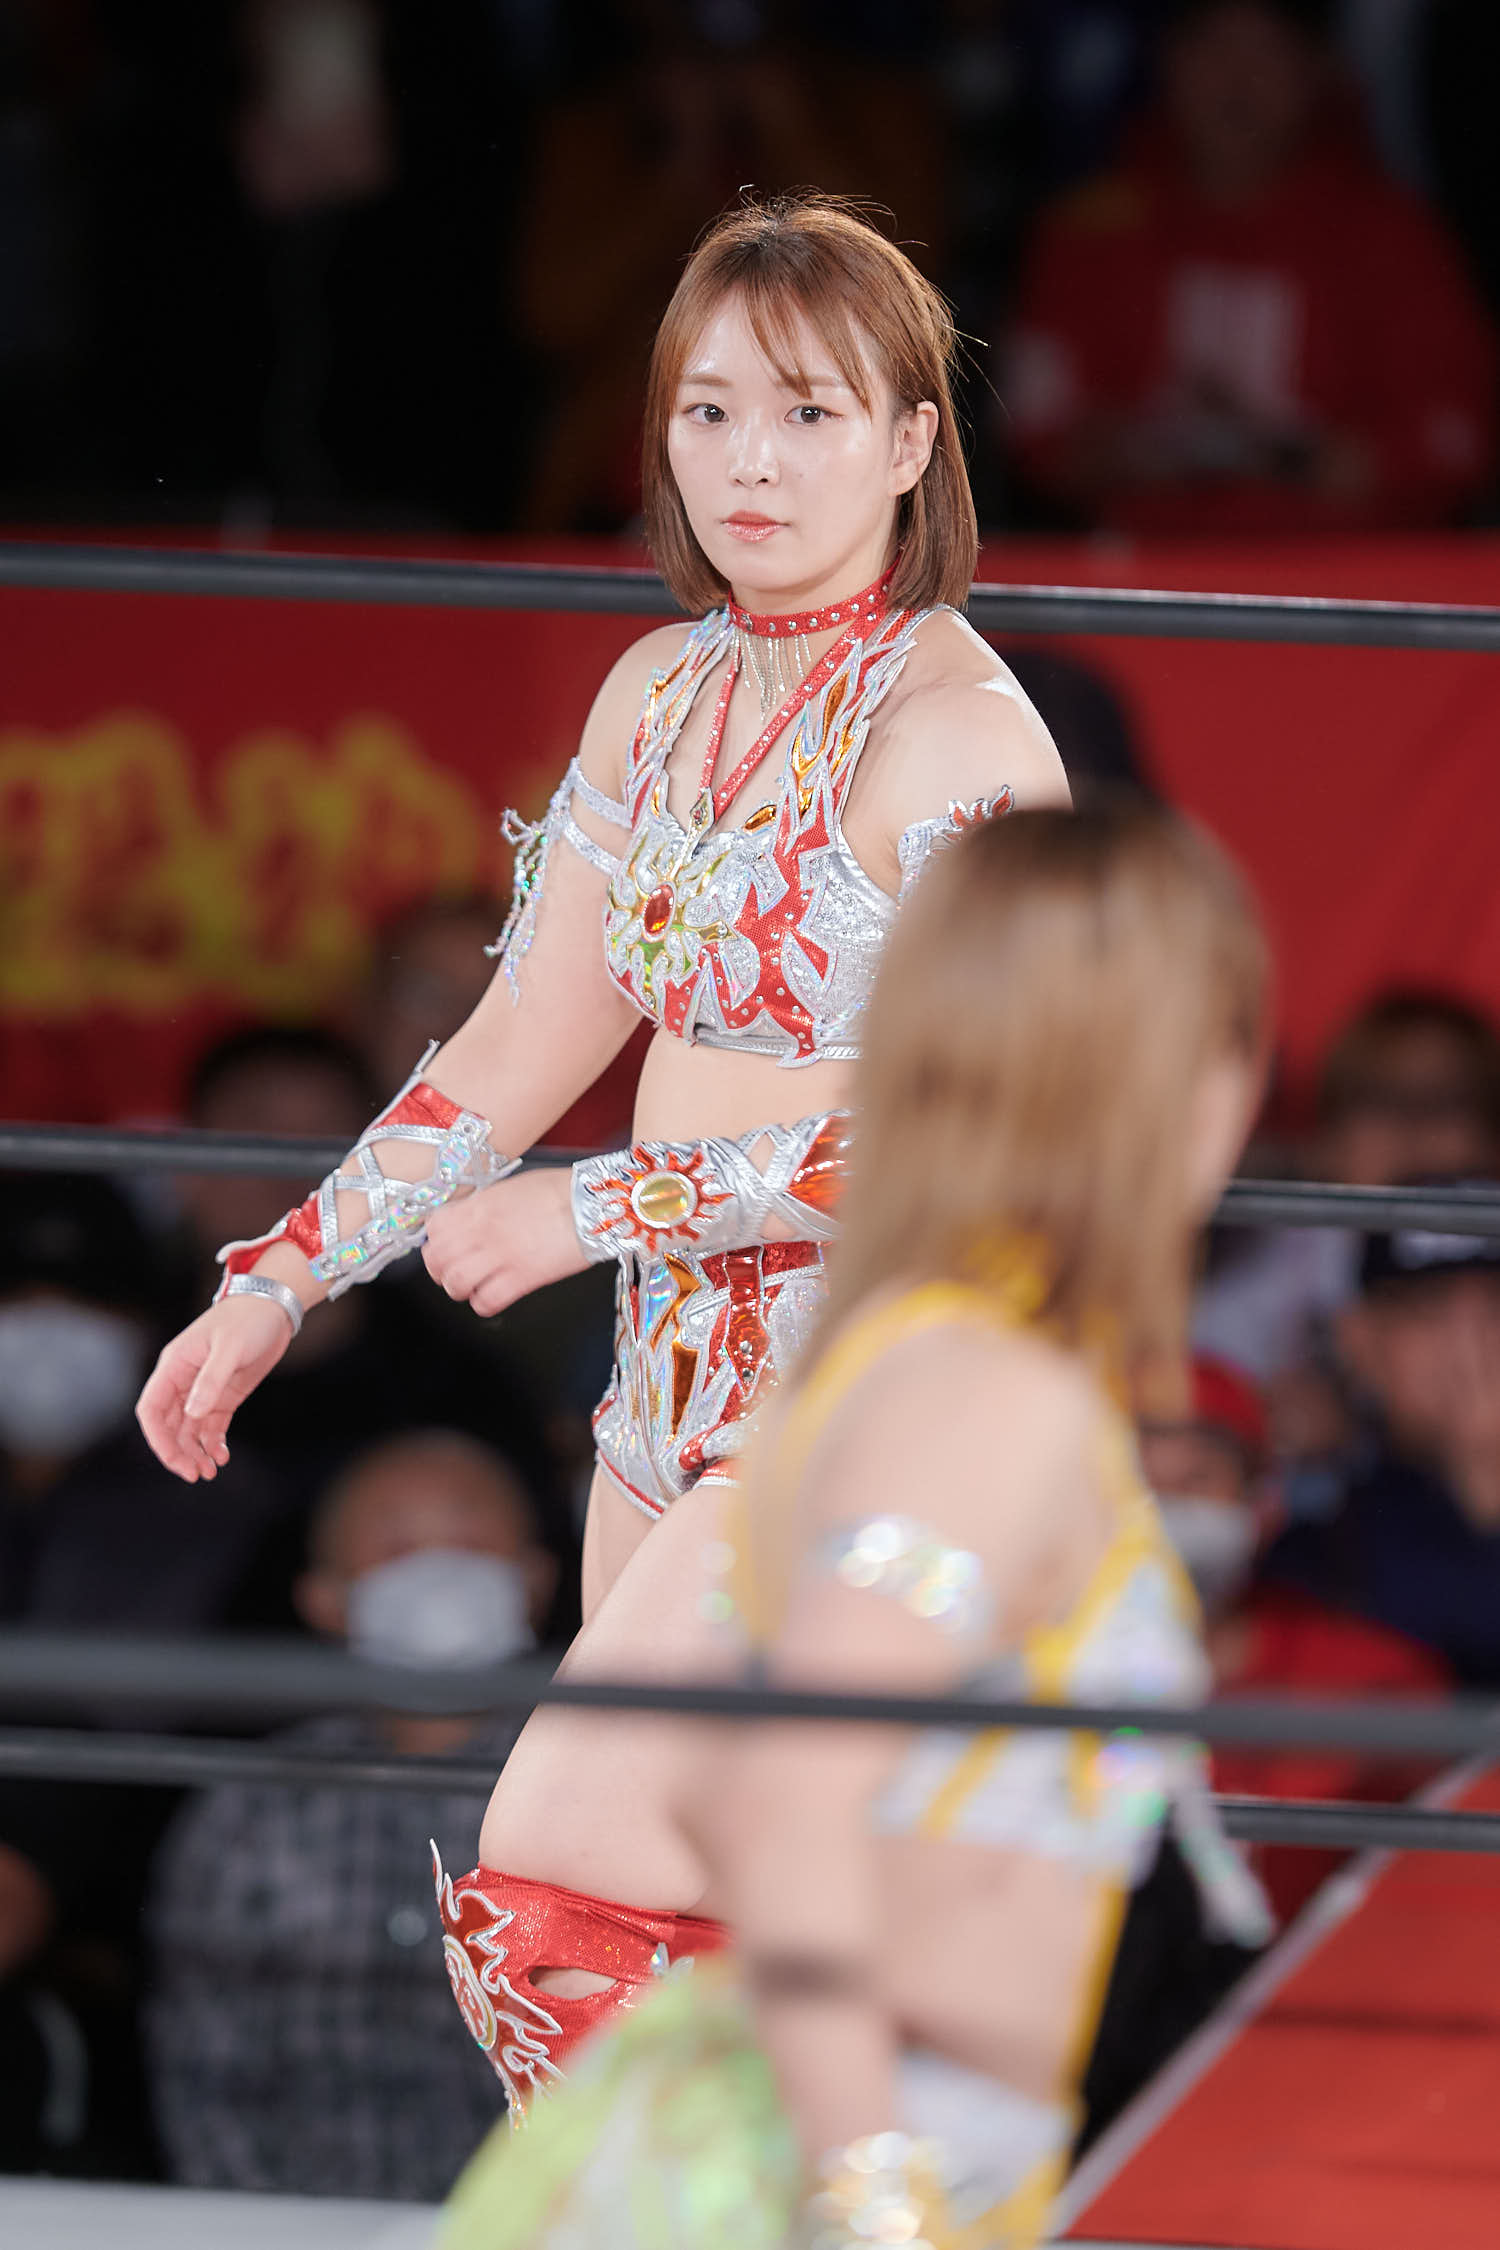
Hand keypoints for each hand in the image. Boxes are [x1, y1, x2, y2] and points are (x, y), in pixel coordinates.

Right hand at [136, 1293, 294, 1481]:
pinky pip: (211, 1425)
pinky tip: (222, 1456)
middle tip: (197, 1474)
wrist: (274, 1307)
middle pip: (168, 1425)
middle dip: (178, 1452)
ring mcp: (203, 1389)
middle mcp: (183, 1380)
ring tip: (210, 1472)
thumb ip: (210, 1381)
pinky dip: (213, 1443)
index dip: (158, 1439)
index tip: (175, 1461)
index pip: (152, 1409)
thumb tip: (192, 1415)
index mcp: (174, 1366)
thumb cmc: (248, 1319)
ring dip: (195, 1452)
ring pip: (188, 1429)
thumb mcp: (230, 1348)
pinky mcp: (224, 1395)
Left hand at [422, 1167, 588, 1316]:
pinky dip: (483, 1304)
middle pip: (437, 1257)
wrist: (595, 1204)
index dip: (436, 1239)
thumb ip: (486, 1205)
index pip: (435, 1227)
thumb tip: (472, 1220)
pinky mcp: (522, 1278)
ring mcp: (500, 1254)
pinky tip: (491, 1297)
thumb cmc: (563, 1191)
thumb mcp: (513, 1187)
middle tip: (450, 1272)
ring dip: (458, 1288)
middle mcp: (483, 1229)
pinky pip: (486, 1301)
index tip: (444, 1245)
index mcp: (481, 1204)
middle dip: (439, 1269)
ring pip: (455, 1282)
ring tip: (470, 1287)